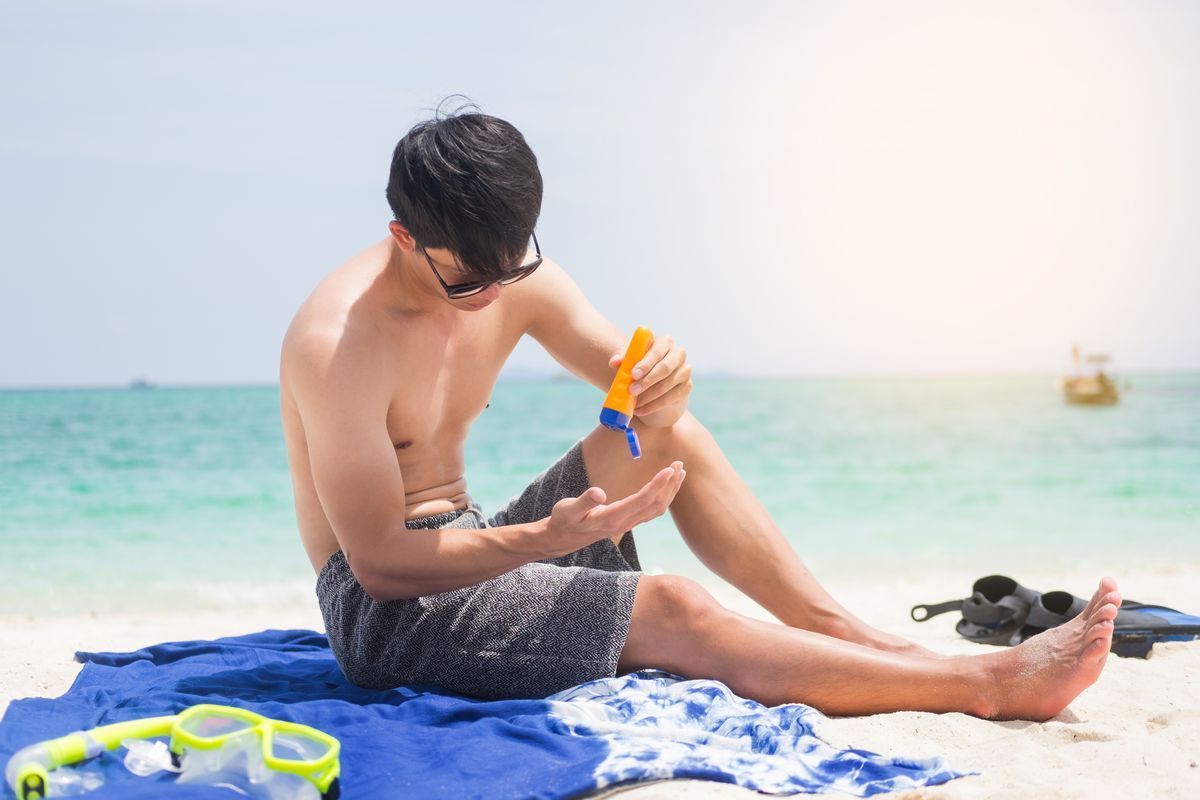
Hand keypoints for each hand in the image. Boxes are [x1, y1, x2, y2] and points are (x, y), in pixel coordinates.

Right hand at [544, 462, 685, 557]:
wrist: (563, 539)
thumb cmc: (564, 520)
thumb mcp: (567, 510)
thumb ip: (583, 502)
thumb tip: (598, 493)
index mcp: (612, 518)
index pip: (642, 500)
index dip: (658, 485)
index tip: (669, 469)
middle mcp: (624, 523)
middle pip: (655, 504)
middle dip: (670, 484)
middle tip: (679, 463)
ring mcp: (628, 524)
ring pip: (657, 509)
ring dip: (670, 490)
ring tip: (679, 471)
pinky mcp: (628, 521)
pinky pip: (652, 510)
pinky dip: (664, 497)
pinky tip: (668, 486)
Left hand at [608, 333, 692, 424]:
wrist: (659, 377)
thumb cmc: (643, 363)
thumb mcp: (632, 358)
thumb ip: (623, 358)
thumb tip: (614, 362)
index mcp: (664, 342)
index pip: (656, 352)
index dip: (645, 364)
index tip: (633, 374)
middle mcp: (678, 354)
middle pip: (665, 368)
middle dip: (647, 381)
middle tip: (632, 391)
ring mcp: (685, 370)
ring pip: (668, 385)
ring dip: (649, 396)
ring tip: (634, 403)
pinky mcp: (687, 386)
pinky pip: (672, 398)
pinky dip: (654, 406)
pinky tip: (641, 410)